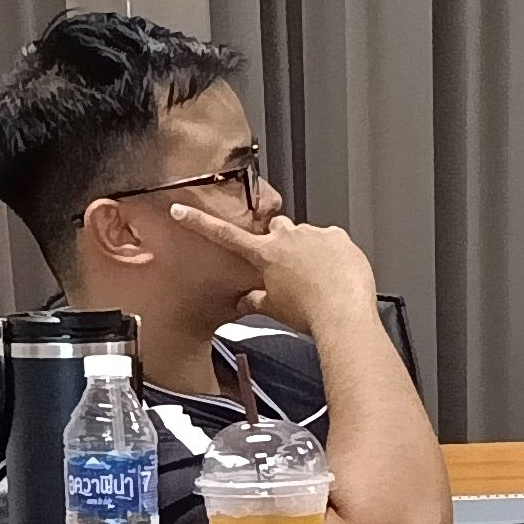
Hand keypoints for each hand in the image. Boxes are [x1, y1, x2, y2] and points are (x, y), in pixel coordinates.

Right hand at [167, 205, 380, 337]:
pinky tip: (335, 272)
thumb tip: (245, 300)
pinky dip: (332, 253)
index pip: (224, 234)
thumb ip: (256, 299)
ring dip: (307, 249)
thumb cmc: (309, 313)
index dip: (199, 222)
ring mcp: (314, 234)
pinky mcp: (338, 236)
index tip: (181, 210)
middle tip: (288, 265)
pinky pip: (331, 239)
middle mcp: (287, 237)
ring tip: (318, 276)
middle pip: (275, 229)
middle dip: (278, 241)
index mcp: (265, 254)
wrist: (343, 314)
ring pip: (305, 235)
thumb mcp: (274, 309)